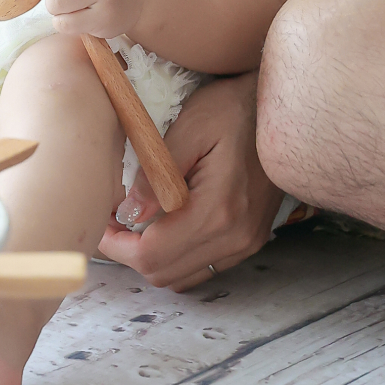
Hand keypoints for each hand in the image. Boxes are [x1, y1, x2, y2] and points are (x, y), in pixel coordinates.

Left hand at [98, 74, 280, 290]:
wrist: (284, 110)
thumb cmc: (234, 107)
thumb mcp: (190, 126)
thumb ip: (157, 172)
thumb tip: (127, 213)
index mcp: (218, 210)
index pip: (153, 255)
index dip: (116, 245)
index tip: (100, 219)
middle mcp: (235, 237)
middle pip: (164, 274)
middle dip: (129, 253)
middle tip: (111, 219)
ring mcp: (246, 242)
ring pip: (182, 277)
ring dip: (152, 257)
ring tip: (133, 222)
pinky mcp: (249, 239)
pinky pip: (202, 266)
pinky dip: (176, 255)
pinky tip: (164, 224)